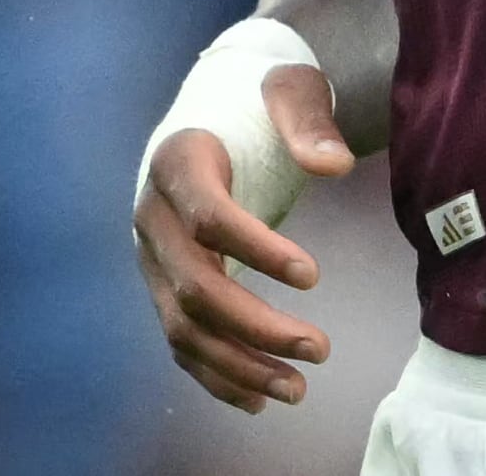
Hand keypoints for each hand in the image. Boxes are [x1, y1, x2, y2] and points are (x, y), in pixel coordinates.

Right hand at [132, 63, 355, 412]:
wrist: (217, 105)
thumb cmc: (259, 95)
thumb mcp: (290, 87)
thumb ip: (308, 122)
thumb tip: (333, 166)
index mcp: (177, 161)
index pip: (208, 216)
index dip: (257, 249)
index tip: (313, 276)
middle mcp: (152, 217)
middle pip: (194, 286)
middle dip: (255, 326)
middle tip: (319, 349)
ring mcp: (152, 258)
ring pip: (184, 327)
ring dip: (238, 365)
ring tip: (297, 390)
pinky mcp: (163, 285)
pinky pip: (182, 340)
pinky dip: (216, 374)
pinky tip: (260, 398)